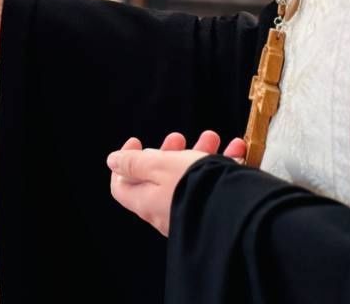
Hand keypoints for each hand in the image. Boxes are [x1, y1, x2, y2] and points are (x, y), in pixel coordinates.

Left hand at [106, 131, 245, 235]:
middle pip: (158, 176)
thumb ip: (135, 163)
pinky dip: (222, 166)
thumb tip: (113, 161)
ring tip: (213, 138)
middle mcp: (164, 209)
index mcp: (146, 200)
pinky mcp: (213, 209)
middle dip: (170, 150)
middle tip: (180, 137)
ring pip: (189, 177)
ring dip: (200, 153)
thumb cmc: (192, 186)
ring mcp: (189, 210)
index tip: (137, 141)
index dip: (124, 162)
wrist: (236, 212)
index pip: (122, 185)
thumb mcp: (158, 165)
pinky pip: (213, 186)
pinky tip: (236, 152)